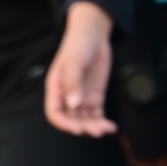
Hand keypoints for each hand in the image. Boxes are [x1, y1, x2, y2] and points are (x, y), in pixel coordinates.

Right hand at [45, 2, 116, 135]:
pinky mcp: (95, 97)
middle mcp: (67, 97)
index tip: (76, 128)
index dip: (64, 124)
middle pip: (71, 120)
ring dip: (94, 127)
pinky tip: (111, 127)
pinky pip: (97, 114)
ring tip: (106, 129)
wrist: (93, 35)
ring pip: (85, 119)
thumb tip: (73, 104)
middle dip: (82, 127)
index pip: (55, 113)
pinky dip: (103, 121)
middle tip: (96, 130)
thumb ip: (73, 82)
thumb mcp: (74, 62)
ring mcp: (82, 98)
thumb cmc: (78, 45)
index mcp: (56, 89)